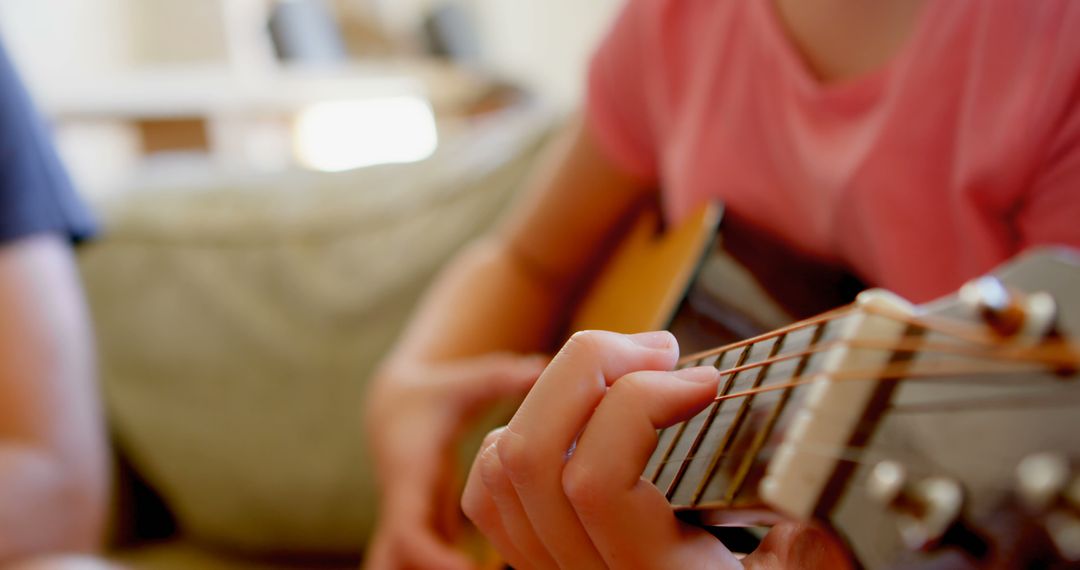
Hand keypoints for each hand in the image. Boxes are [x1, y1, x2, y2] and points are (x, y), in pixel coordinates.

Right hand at [364, 353, 547, 569]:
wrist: (391, 407)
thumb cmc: (433, 395)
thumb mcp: (462, 384)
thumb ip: (499, 377)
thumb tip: (542, 364)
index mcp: (410, 477)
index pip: (410, 532)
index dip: (435, 558)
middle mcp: (401, 508)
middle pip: (393, 566)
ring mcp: (406, 524)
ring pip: (400, 569)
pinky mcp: (419, 532)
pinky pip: (421, 567)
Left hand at [461, 330, 851, 568]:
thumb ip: (811, 558)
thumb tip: (809, 511)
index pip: (597, 479)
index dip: (640, 403)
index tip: (707, 381)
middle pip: (531, 454)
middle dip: (587, 369)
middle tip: (661, 349)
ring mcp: (550, 565)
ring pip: (501, 460)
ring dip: (558, 389)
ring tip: (628, 367)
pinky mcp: (536, 554)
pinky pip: (490, 486)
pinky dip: (524, 428)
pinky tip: (584, 415)